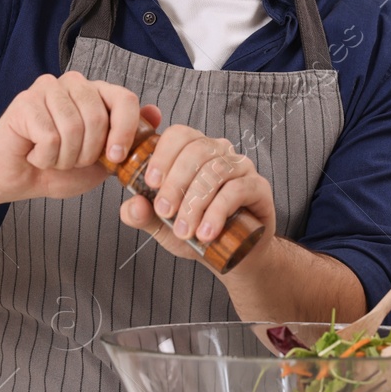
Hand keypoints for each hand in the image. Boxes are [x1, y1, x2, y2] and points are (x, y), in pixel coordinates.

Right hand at [0, 72, 154, 201]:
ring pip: (73, 128)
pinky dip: (45, 157)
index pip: (124, 99)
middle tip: (70, 160)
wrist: (17, 179)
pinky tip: (35, 154)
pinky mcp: (25, 101)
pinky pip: (49, 136)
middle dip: (87, 153)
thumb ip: (128, 140)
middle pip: (98, 118)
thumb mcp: (102, 161)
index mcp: (97, 94)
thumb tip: (155, 112)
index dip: (125, 130)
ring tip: (52, 157)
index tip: (114, 157)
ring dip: (64, 157)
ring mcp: (48, 88)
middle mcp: (75, 84)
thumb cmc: (58, 168)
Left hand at [118, 126, 275, 267]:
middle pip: (196, 150)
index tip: (150, 184)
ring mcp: (241, 167)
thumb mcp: (162, 226)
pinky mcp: (258, 186)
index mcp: (193, 152)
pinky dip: (217, 212)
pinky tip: (206, 233)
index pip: (179, 135)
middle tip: (165, 212)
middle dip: (176, 182)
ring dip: (196, 202)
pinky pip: (237, 189)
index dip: (163, 155)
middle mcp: (219, 152)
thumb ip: (142, 214)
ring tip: (185, 231)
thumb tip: (132, 205)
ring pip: (216, 170)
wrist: (234, 256)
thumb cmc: (196, 231)